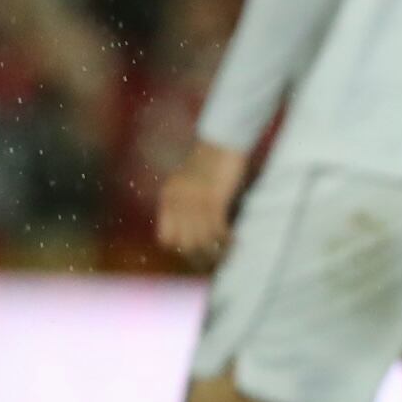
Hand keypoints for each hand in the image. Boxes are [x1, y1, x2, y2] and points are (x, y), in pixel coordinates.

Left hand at [156, 141, 250, 266]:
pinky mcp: (212, 199)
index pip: (166, 238)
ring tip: (228, 253)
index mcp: (168, 198)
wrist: (222, 140)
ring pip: (200, 240)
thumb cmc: (212, 161)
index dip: (182, 249)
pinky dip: (226, 239)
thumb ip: (189, 204)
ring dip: (215, 251)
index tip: (199, 254)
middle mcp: (177, 202)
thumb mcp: (191, 183)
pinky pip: (216, 230)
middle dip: (199, 257)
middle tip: (217, 261)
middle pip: (183, 244)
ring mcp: (194, 202)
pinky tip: (235, 240)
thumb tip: (200, 230)